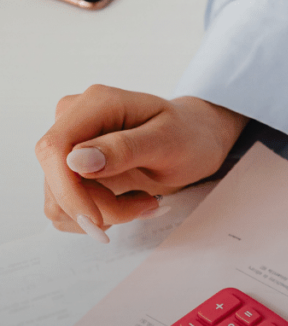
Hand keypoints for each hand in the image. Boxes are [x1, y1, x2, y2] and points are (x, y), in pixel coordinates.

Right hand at [35, 86, 247, 238]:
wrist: (195, 140)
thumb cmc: (188, 135)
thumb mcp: (168, 142)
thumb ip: (123, 149)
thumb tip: (76, 161)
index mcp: (94, 105)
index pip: (54, 150)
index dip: (69, 192)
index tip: (99, 220)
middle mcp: (74, 122)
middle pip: (56, 180)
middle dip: (97, 208)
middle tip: (147, 206)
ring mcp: (71, 147)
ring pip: (60, 200)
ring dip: (102, 214)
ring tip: (144, 202)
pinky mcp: (74, 171)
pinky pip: (68, 208)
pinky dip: (99, 216)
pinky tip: (129, 202)